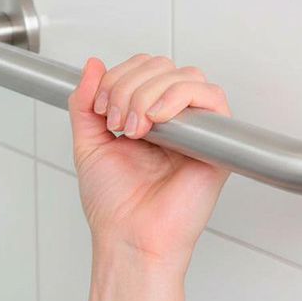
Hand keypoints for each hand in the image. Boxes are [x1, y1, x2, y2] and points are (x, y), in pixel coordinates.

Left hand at [68, 54, 230, 270]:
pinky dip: (179, 98)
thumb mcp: (88, 142)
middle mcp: (174, 119)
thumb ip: (85, 102)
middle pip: (162, 65)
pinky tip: (158, 122)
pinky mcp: (216, 143)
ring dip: (148, 94)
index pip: (143, 67)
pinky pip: (211, 97)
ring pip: (184, 76)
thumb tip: (93, 64)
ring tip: (135, 128)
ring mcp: (196, 129)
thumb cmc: (115, 204)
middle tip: (117, 122)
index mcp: (147, 115)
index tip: (101, 109)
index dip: (118, 76)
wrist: (129, 236)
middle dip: (129, 86)